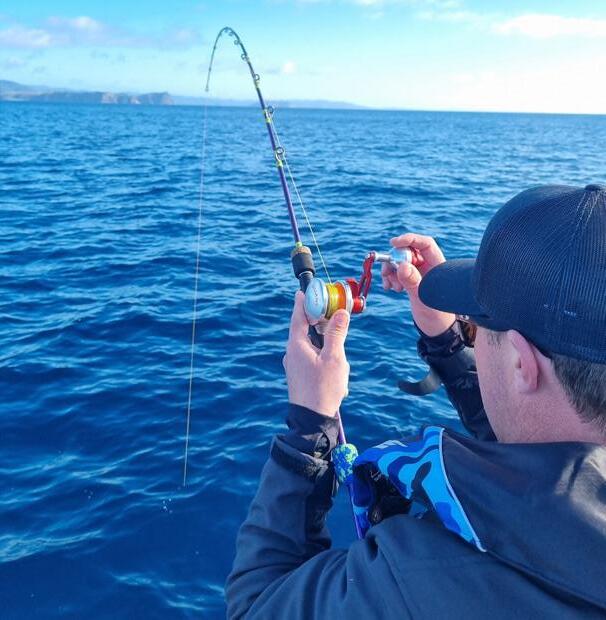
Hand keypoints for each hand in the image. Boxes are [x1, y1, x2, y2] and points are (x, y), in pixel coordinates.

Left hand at [283, 291, 349, 417]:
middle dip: (318, 318)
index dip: (304, 300)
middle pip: (303, 327)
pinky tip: (333, 360)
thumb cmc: (322, 389)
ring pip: (308, 341)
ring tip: (337, 339)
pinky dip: (320, 349)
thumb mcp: (334, 358)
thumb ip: (337, 333)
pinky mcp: (299, 374)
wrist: (311, 421)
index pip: (298, 314)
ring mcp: (294, 364)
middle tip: (331, 309)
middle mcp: (292, 352)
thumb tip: (340, 312)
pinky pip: (309, 354)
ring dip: (321, 336)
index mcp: (296, 344)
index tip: (309, 288)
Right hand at [381, 232, 454, 336]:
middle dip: (394, 259)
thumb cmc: (437, 315)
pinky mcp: (411, 280)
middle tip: (387, 272)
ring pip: (400, 261)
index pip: (424, 244)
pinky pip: (397, 272)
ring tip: (391, 285)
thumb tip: (401, 266)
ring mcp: (419, 273)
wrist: (436, 328)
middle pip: (408, 251)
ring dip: (390, 270)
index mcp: (437, 266)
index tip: (393, 243)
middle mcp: (428, 266)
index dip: (410, 239)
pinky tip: (390, 288)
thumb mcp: (424, 299)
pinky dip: (390, 277)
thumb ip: (413, 282)